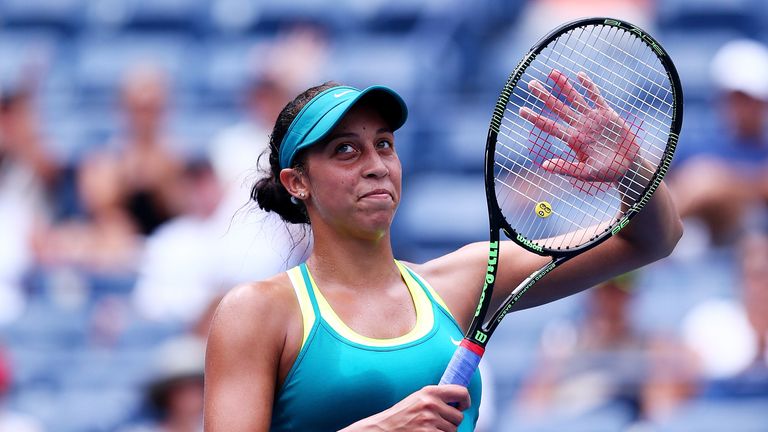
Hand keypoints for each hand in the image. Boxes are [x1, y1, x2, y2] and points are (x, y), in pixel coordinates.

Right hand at [341, 385, 470, 431]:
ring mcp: (430, 421)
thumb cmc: (402, 414)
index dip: (466, 401)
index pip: (461, 392)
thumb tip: (459, 400)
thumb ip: (436, 397)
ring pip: (453, 430)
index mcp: (429, 392)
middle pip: (458, 416)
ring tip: (430, 428)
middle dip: (451, 421)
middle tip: (439, 422)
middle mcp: (431, 404)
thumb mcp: (418, 398)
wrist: (384, 428)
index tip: (463, 406)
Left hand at [520, 69, 638, 182]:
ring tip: (552, 73)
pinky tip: (579, 75)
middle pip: (557, 107)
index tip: (521, 110)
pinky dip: (588, 86)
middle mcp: (579, 126)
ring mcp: (592, 118)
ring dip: (564, 85)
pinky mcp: (607, 113)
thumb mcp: (584, 173)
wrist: (628, 167)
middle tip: (530, 84)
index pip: (549, 126)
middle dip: (544, 95)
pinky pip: (596, 96)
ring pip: (574, 98)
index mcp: (572, 139)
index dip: (535, 118)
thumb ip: (566, 168)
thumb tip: (544, 166)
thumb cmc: (606, 172)